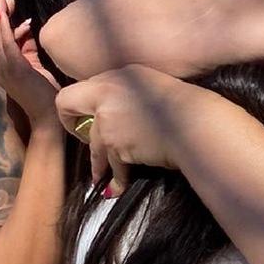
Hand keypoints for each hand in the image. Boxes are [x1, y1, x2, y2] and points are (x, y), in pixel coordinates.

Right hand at [0, 0, 60, 127]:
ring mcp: (4, 70)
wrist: (49, 117)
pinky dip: (4, 28)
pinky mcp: (15, 71)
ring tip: (2, 0)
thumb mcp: (35, 67)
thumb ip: (29, 50)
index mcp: (3, 68)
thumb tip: (28, 31)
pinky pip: (5, 45)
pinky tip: (4, 15)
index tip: (6, 5)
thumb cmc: (45, 94)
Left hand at [55, 65, 211, 191]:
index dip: (80, 103)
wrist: (196, 124)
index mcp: (116, 75)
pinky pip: (112, 166)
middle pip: (66, 104)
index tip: (87, 117)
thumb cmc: (186, 106)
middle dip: (69, 123)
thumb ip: (127, 91)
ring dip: (98, 164)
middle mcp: (106, 92)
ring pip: (92, 145)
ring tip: (99, 176)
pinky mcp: (115, 145)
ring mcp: (107, 119)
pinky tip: (117, 188)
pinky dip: (117, 180)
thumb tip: (113, 108)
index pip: (82, 86)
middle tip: (79, 137)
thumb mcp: (152, 84)